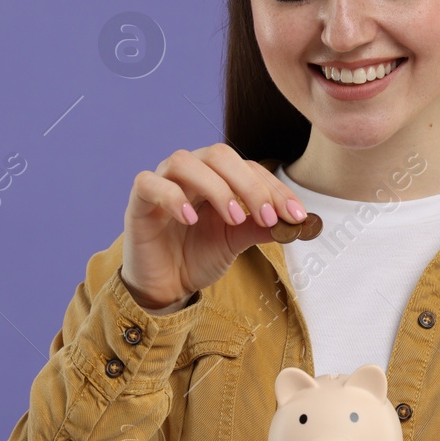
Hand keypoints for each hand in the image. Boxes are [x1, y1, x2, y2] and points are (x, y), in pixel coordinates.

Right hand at [122, 143, 309, 310]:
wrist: (165, 286)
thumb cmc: (197, 255)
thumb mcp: (237, 240)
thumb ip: (262, 227)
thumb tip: (301, 222)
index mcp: (216, 176)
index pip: (248, 167)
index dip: (274, 188)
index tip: (295, 215)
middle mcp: (190, 172)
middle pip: (219, 155)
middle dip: (249, 184)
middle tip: (266, 216)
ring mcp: (162, 182)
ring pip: (185, 161)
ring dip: (216, 187)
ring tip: (234, 219)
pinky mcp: (138, 201)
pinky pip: (149, 183)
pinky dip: (172, 196)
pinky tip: (190, 218)